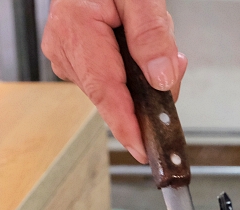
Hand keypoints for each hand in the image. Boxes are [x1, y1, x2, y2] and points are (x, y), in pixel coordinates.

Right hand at [41, 0, 188, 162]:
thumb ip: (151, 35)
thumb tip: (161, 78)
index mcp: (77, 30)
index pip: (106, 92)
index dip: (127, 126)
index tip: (144, 150)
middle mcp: (66, 49)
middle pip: (118, 95)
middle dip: (152, 89)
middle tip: (173, 59)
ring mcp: (68, 57)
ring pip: (119, 90)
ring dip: (145, 75)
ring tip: (155, 41)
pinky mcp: (76, 60)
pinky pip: (113, 79)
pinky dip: (134, 70)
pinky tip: (139, 48)